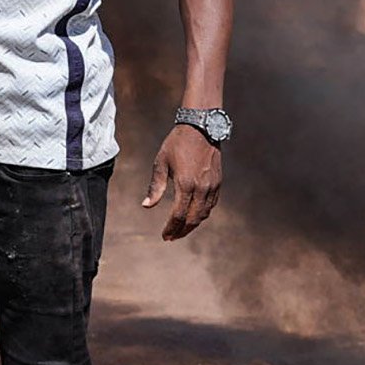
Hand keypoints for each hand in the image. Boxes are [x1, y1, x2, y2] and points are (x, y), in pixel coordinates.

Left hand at [142, 123, 221, 241]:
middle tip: (171, 237)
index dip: (171, 228)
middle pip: (192, 219)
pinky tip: (194, 215)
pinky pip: (211, 205)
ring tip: (181, 229)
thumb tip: (146, 206)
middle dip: (181, 231)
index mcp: (185, 184)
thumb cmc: (177, 143)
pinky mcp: (218, 182)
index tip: (164, 236)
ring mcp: (212, 186)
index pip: (178, 215)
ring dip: (192, 225)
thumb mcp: (161, 163)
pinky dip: (202, 214)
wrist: (201, 127)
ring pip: (204, 214)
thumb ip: (155, 187)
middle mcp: (201, 188)